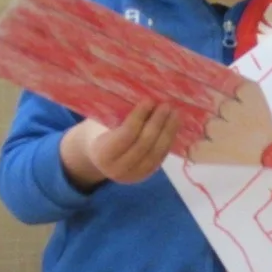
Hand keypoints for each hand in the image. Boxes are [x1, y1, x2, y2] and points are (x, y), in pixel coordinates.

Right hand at [59, 102, 179, 189]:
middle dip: (157, 124)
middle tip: (166, 105)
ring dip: (168, 133)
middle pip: (143, 145)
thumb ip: (117, 113)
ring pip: (155, 154)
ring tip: (176, 114)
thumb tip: (143, 96)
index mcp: (102, 154)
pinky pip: (159, 159)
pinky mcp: (144, 176)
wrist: (96, 156)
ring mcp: (132, 176)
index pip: (126, 135)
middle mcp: (117, 169)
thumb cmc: (98, 130)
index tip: (149, 100)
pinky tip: (174, 127)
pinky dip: (168, 142)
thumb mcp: (101, 121)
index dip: (139, 117)